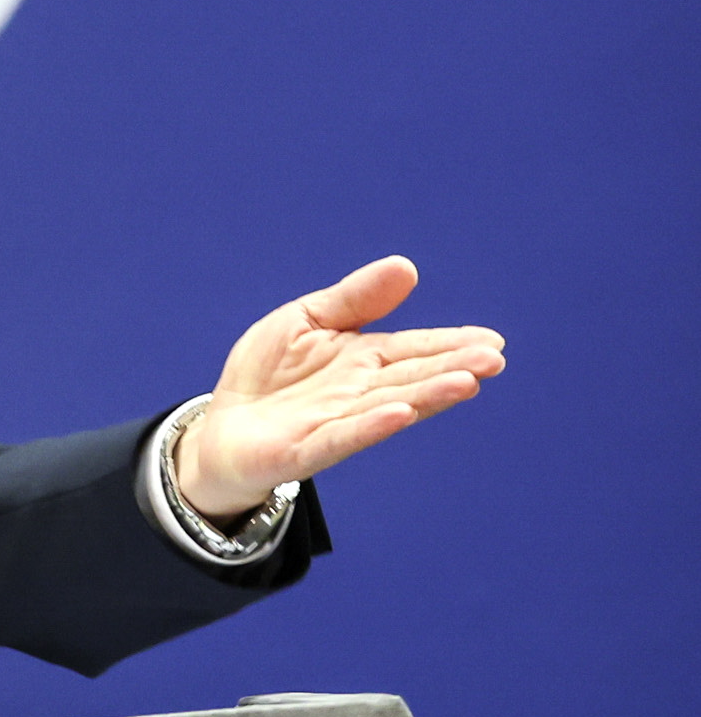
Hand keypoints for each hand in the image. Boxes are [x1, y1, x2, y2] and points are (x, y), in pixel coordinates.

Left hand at [175, 257, 504, 518]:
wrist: (222, 429)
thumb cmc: (268, 374)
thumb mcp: (306, 320)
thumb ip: (353, 299)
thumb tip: (406, 266)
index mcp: (363, 360)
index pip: (414, 349)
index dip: (452, 345)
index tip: (492, 341)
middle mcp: (359, 392)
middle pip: (412, 378)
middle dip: (452, 368)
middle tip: (494, 360)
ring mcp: (336, 422)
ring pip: (388, 407)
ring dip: (426, 396)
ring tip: (466, 383)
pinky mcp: (305, 450)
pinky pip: (342, 436)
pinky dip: (371, 426)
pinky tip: (400, 414)